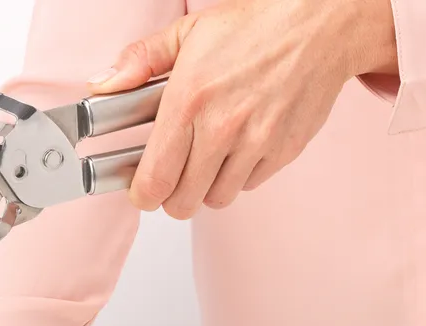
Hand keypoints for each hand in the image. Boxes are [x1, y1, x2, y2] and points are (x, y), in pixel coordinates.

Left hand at [88, 0, 397, 217]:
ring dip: (206, 188)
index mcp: (189, 101)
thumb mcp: (188, 33)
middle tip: (174, 178)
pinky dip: (238, 176)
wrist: (324, 23)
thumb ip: (139, 62)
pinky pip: (248, 186)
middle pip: (182, 203)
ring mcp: (255, 144)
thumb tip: (102, 86)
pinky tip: (238, 148)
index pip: (154, 181)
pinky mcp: (282, 152)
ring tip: (208, 160)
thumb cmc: (256, 26)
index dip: (143, 195)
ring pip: (215, 200)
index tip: (142, 190)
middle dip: (172, 197)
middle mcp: (222, 128)